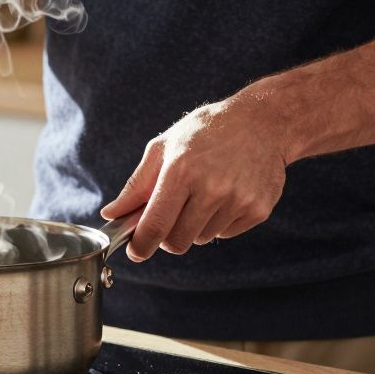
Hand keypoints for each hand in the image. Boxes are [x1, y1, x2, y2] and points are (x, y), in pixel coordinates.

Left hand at [100, 95, 289, 261]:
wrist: (262, 122)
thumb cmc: (205, 131)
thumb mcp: (164, 148)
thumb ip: (136, 186)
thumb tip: (111, 214)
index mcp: (181, 171)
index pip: (155, 226)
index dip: (141, 245)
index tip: (135, 251)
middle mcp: (212, 188)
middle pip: (177, 241)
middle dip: (166, 236)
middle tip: (169, 215)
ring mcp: (238, 200)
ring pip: (201, 238)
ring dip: (194, 225)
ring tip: (203, 192)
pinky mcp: (258, 209)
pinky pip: (225, 233)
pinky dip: (219, 221)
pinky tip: (225, 193)